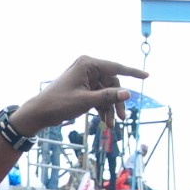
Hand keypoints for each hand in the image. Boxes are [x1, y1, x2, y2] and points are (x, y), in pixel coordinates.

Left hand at [10, 55, 148, 138]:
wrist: (42, 111)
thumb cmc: (60, 103)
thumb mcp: (86, 101)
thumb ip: (108, 97)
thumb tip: (128, 93)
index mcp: (88, 64)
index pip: (116, 67)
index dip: (133, 73)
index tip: (147, 76)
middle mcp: (88, 67)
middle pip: (112, 83)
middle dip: (117, 102)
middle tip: (122, 119)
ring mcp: (85, 77)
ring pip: (107, 92)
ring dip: (110, 108)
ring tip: (109, 125)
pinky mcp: (83, 87)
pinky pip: (99, 96)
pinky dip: (102, 108)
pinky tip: (103, 121)